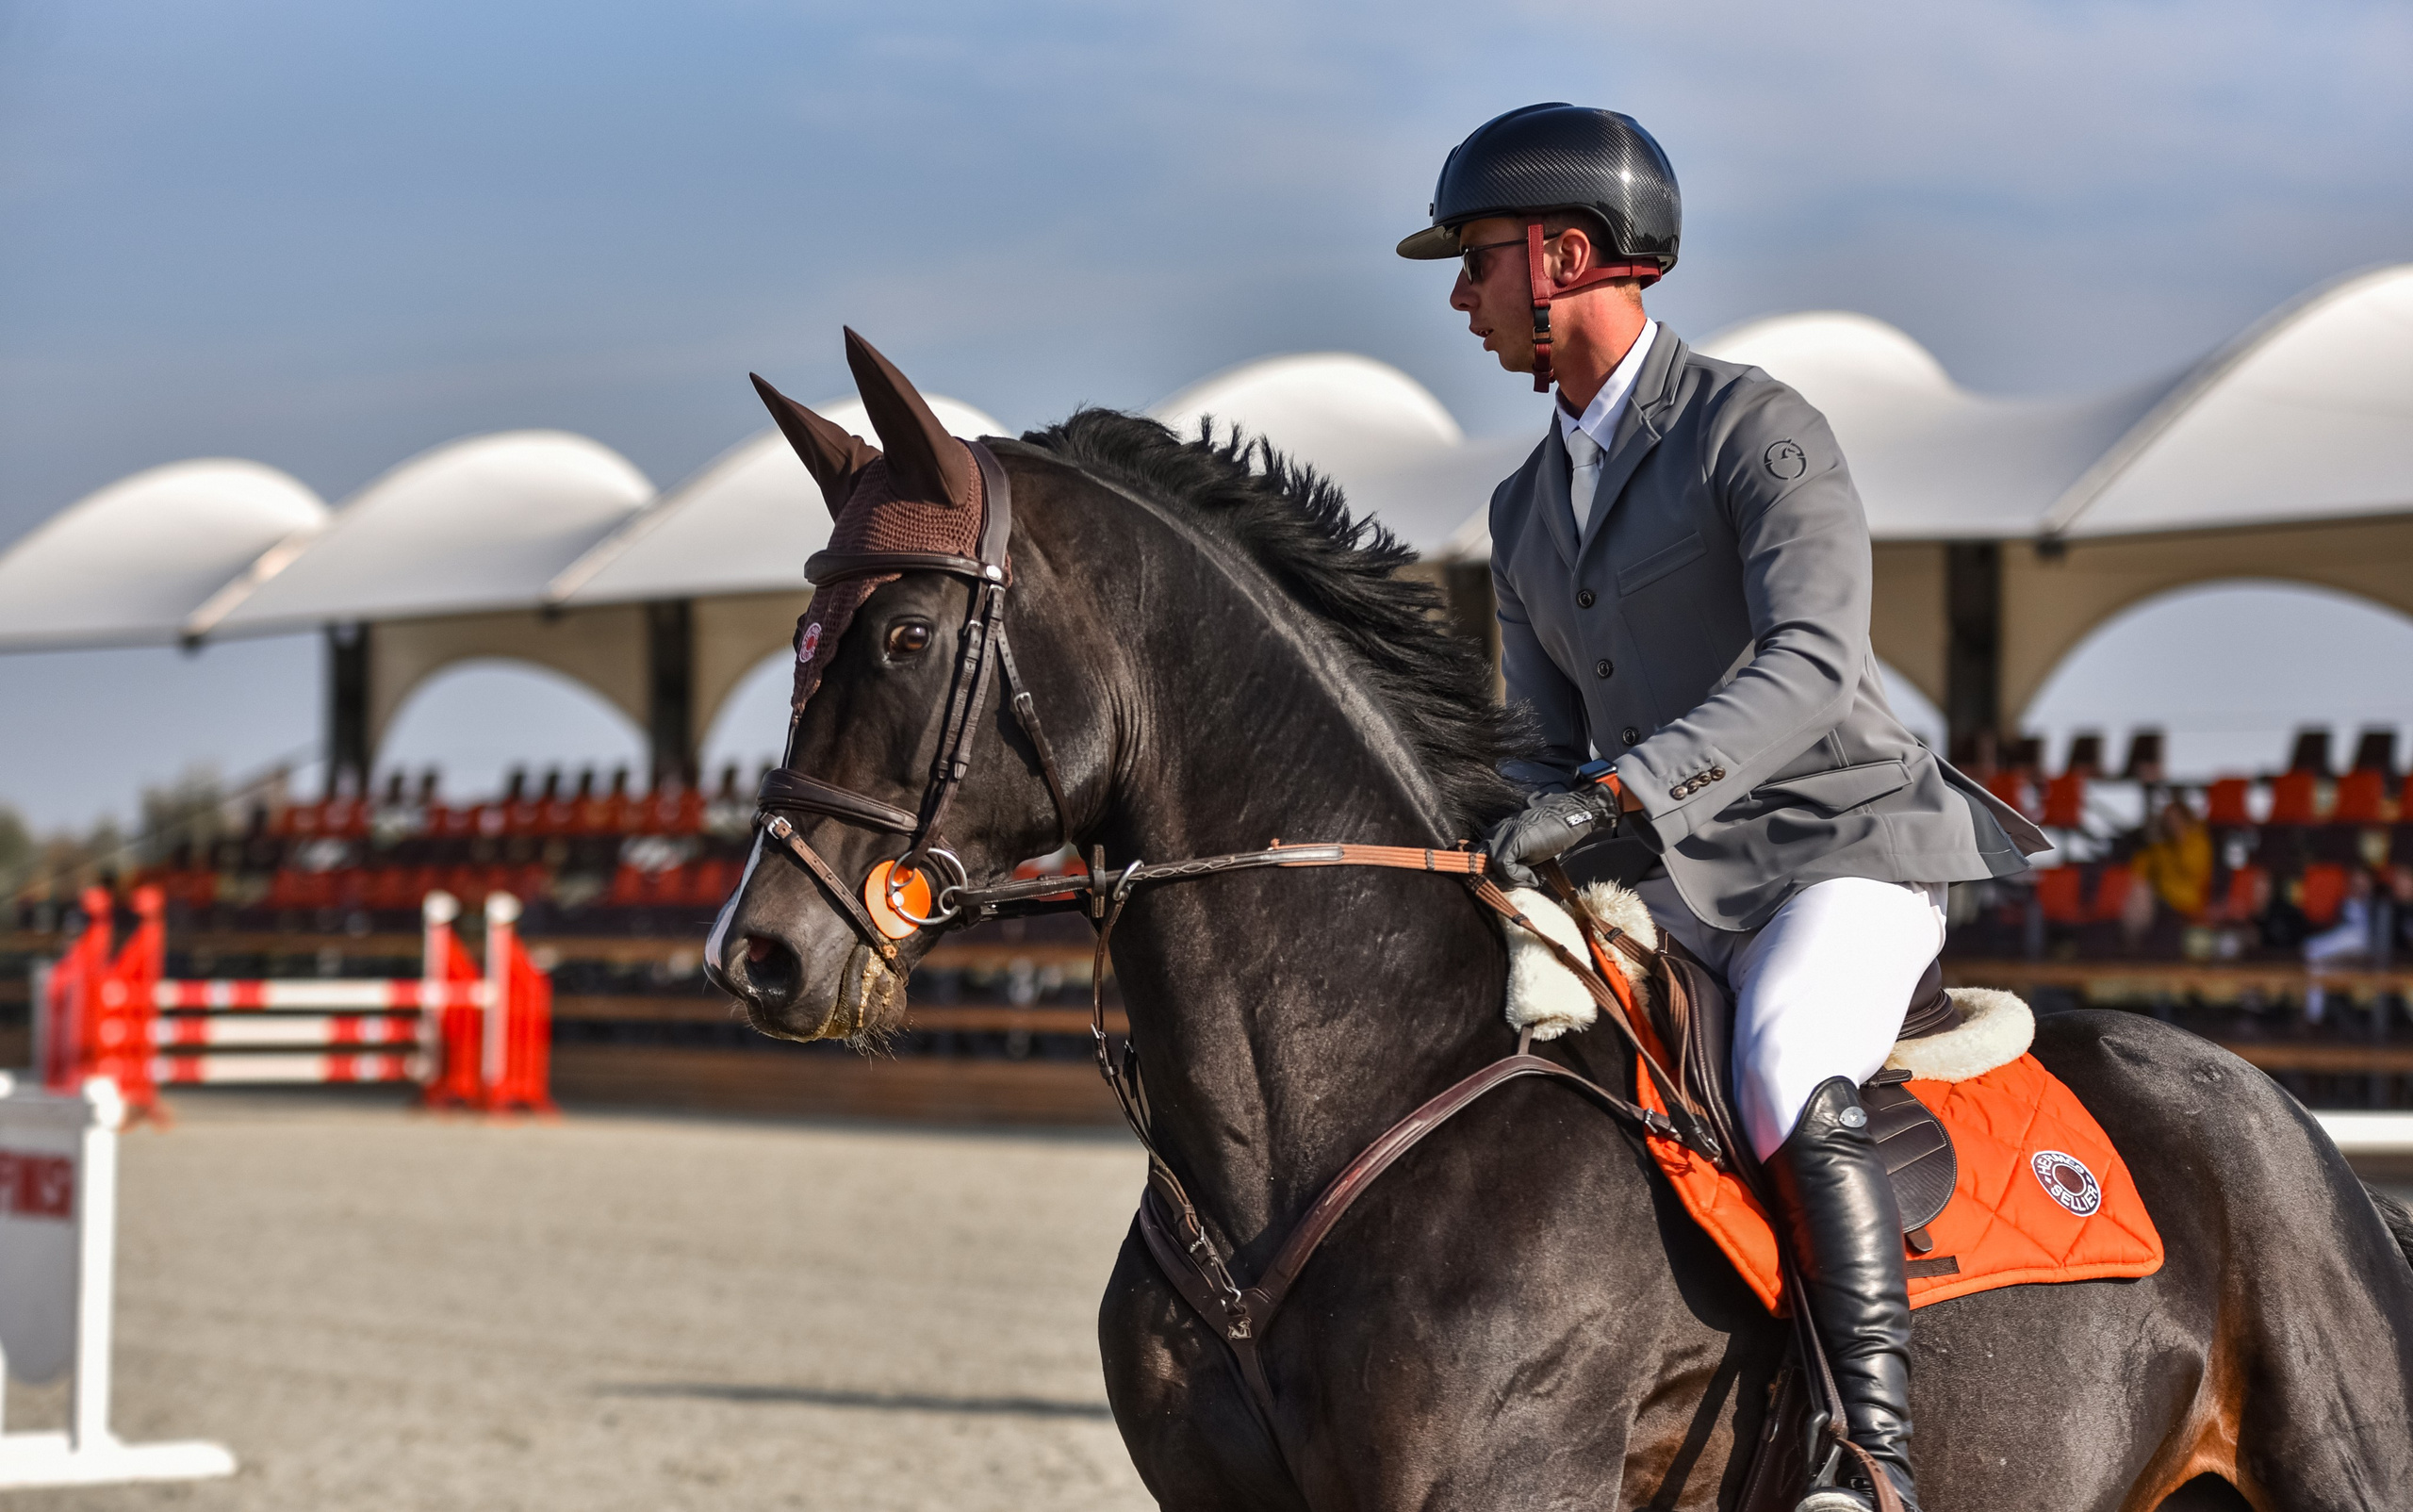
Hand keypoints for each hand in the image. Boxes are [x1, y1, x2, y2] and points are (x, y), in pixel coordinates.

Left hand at [1483, 788, 1615, 890]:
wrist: (1572, 815)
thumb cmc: (1553, 834)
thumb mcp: (1529, 853)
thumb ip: (1514, 864)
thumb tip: (1504, 885)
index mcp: (1496, 835)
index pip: (1478, 860)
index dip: (1491, 877)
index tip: (1510, 885)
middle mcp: (1495, 833)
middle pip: (1478, 864)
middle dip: (1494, 880)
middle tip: (1517, 884)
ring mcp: (1502, 834)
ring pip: (1489, 867)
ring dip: (1508, 880)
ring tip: (1529, 878)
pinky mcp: (1512, 839)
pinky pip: (1502, 866)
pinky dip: (1516, 877)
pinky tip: (1533, 876)